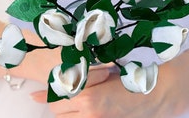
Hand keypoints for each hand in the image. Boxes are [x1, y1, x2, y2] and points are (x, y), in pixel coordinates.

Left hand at [31, 66, 174, 117]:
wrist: (154, 96)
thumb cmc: (129, 80)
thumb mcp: (104, 75)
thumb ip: (83, 77)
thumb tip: (65, 78)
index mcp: (88, 96)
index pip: (57, 97)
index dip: (45, 96)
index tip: (34, 96)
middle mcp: (88, 113)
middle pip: (58, 112)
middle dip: (59, 102)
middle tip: (69, 92)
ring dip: (68, 112)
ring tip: (80, 101)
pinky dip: (77, 116)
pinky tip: (83, 109)